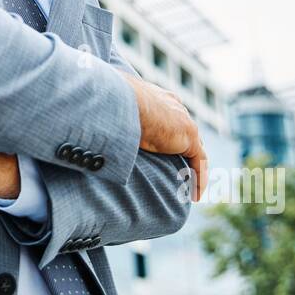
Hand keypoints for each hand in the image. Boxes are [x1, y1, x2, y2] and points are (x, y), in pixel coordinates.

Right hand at [122, 75, 207, 200]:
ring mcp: (184, 121)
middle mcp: (175, 107)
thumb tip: (94, 129)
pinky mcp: (188, 136)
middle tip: (181, 173)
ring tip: (190, 189)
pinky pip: (199, 161)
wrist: (123, 102)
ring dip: (194, 169)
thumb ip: (117, 120)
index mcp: (159, 98)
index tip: (167, 153)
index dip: (171, 137)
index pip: (170, 119)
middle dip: (186, 153)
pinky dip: (199, 178)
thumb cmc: (112, 105)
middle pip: (186, 134)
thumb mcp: (116, 112)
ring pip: (196, 149)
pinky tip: (195, 195)